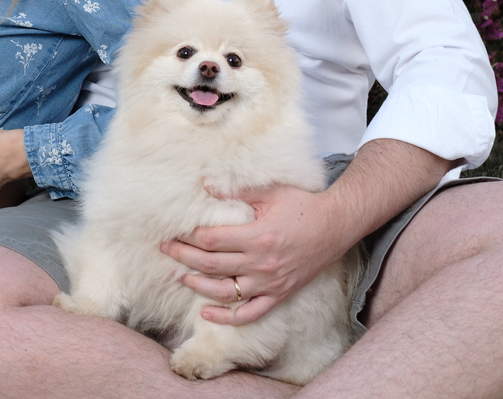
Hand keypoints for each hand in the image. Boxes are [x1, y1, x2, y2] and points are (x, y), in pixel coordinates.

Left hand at [161, 184, 355, 325]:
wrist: (336, 225)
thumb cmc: (302, 205)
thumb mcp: (270, 192)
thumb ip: (236, 192)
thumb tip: (205, 185)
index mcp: (257, 236)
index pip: (212, 239)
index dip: (189, 236)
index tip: (174, 231)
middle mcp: (261, 263)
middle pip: (212, 264)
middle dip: (184, 257)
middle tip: (166, 249)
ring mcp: (270, 282)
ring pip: (225, 292)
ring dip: (198, 286)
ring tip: (180, 275)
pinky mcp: (278, 294)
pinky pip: (250, 312)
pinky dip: (227, 317)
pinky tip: (207, 313)